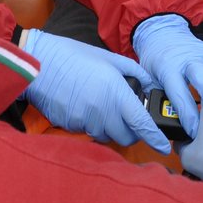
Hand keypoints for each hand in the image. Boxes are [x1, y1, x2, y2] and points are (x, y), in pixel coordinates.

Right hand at [21, 30, 171, 152]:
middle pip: (125, 137)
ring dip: (111, 128)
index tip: (164, 146)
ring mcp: (84, 120)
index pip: (141, 123)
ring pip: (106, 136)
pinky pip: (88, 132)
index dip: (155, 138)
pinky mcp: (70, 125)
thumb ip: (134, 72)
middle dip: (131, 132)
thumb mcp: (109, 58)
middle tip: (129, 119)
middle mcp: (102, 110)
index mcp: (116, 93)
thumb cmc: (74, 56)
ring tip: (104, 108)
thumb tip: (150, 85)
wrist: (38, 62)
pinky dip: (93, 125)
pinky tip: (86, 107)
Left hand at [131, 14, 202, 137]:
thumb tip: (164, 127)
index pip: (177, 90)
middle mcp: (189, 59)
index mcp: (168, 67)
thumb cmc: (157, 64)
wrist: (165, 35)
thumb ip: (156, 99)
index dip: (186, 111)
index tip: (194, 131)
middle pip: (202, 74)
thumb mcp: (148, 79)